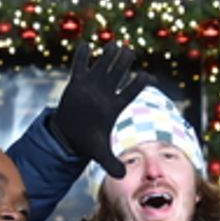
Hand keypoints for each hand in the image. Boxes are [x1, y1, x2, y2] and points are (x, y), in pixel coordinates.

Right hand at [52, 42, 149, 177]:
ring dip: (108, 55)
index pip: (131, 92)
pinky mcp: (76, 83)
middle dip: (123, 63)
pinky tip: (85, 45)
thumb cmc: (88, 141)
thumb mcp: (99, 154)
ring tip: (115, 44)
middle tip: (130, 51)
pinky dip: (82, 56)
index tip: (148, 77)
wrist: (71, 135)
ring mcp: (91, 86)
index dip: (139, 84)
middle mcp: (105, 93)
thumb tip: (122, 176)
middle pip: (118, 74)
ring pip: (102, 66)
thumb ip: (111, 163)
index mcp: (114, 106)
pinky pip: (79, 67)